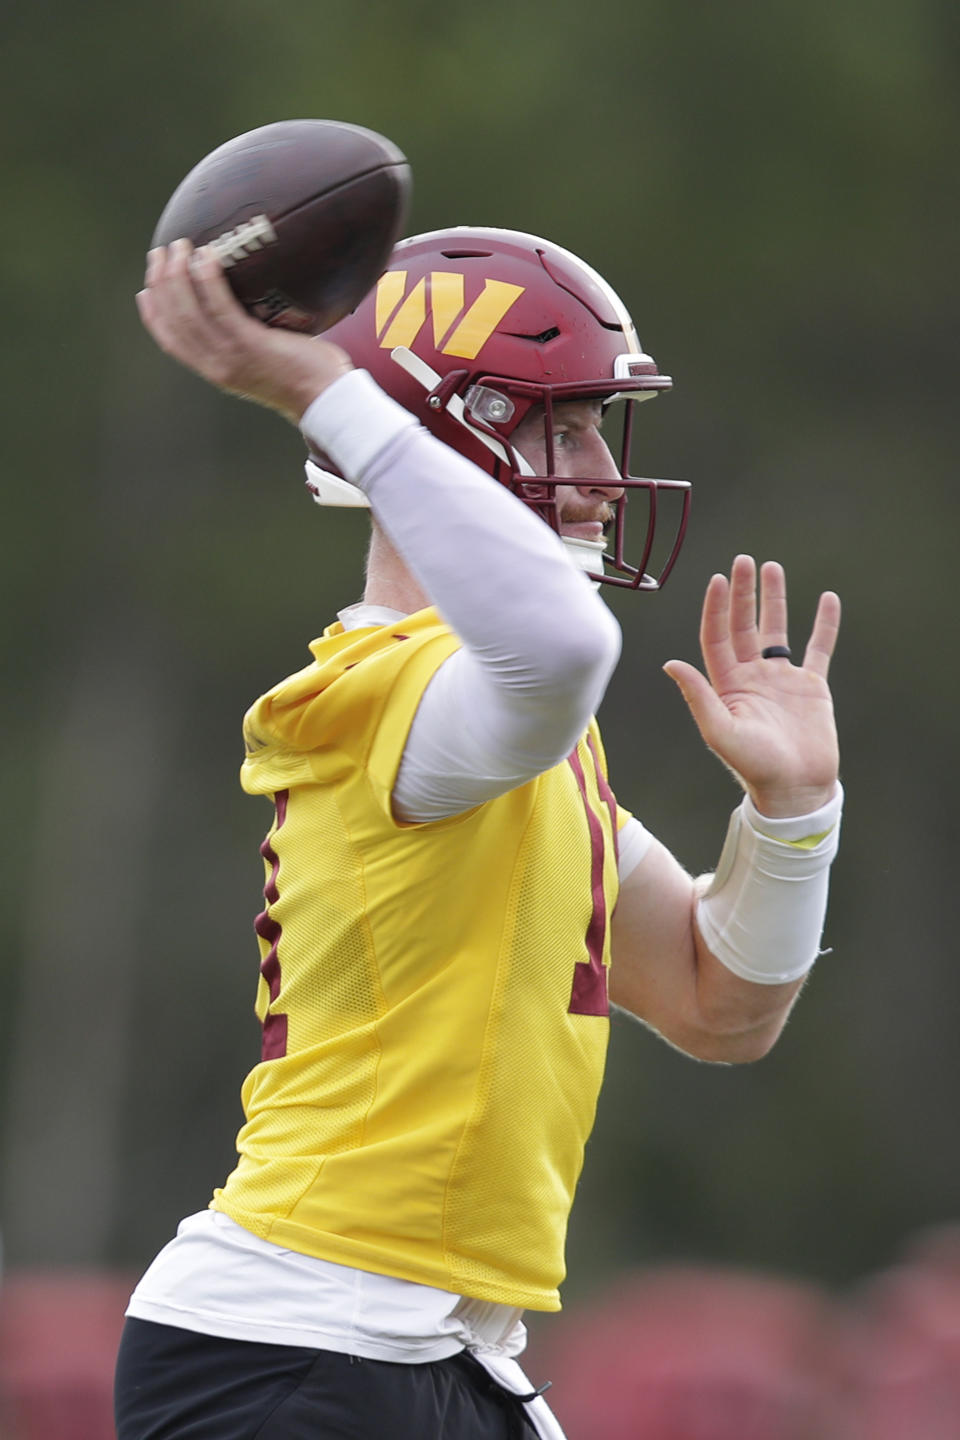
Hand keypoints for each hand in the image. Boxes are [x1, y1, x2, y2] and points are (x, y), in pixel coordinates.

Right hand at [135, 239, 352, 423]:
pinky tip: (207, 255)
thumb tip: (257, 301)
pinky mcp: (249, 345)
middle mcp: (215, 365)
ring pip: (187, 311)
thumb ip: (251, 337)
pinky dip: (208, 278)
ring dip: (177, 274)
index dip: (154, 314)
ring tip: (179, 246)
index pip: (171, 340)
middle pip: (172, 320)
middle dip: (159, 282)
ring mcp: (230, 356)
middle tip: (161, 252)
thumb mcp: (267, 359)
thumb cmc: (306, 377)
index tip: (146, 289)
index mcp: (215, 369)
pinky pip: (219, 306)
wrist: (326, 399)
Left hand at [662, 555, 839, 818]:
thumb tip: (670, 663)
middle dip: (743, 593)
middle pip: (744, 625)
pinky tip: (827, 598)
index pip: (717, 637)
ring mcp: (782, 680)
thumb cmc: (755, 767)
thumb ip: (698, 696)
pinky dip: (824, 624)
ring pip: (777, 630)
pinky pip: (818, 648)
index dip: (716, 608)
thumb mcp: (721, 732)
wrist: (795, 790)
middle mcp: (752, 677)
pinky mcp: (812, 687)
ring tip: (771, 567)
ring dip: (774, 599)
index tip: (718, 579)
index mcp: (727, 685)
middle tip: (743, 561)